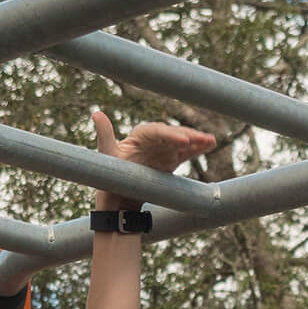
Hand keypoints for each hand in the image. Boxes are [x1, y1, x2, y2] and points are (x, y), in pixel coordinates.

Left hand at [91, 112, 215, 210]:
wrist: (119, 195)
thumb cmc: (110, 173)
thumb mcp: (106, 154)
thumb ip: (105, 134)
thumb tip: (96, 113)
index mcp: (140, 135)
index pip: (158, 132)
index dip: (171, 135)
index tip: (183, 140)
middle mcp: (154, 139)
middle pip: (174, 134)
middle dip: (189, 136)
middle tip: (203, 140)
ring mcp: (164, 149)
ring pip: (183, 142)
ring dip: (197, 140)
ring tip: (211, 141)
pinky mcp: (171, 159)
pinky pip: (186, 152)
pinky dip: (198, 149)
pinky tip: (210, 146)